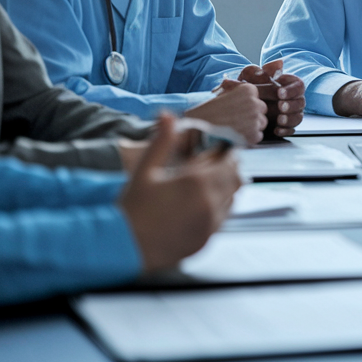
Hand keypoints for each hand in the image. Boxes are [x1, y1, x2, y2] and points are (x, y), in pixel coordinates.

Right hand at [119, 113, 243, 273]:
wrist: (125, 247)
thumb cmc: (132, 207)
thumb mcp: (144, 170)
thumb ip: (161, 141)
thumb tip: (167, 115)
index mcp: (197, 183)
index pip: (229, 162)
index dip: (226, 153)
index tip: (217, 149)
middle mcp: (210, 204)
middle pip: (236, 180)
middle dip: (228, 169)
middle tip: (213, 165)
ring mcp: (210, 224)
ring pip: (232, 199)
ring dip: (224, 188)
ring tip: (204, 184)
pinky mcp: (206, 240)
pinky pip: (222, 219)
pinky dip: (217, 207)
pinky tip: (198, 205)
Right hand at [186, 80, 266, 144]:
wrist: (198, 130)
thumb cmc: (207, 112)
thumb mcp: (221, 93)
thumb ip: (234, 88)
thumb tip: (238, 84)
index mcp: (248, 90)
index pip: (256, 96)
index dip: (246, 104)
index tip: (235, 108)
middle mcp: (254, 103)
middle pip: (262, 109)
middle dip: (252, 115)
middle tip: (236, 120)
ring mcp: (255, 119)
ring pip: (262, 123)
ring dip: (252, 126)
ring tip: (235, 128)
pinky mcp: (254, 135)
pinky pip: (259, 136)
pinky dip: (250, 138)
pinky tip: (236, 136)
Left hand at [238, 60, 306, 135]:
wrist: (241, 103)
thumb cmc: (248, 86)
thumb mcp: (250, 76)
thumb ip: (263, 69)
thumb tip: (279, 63)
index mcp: (288, 84)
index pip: (299, 86)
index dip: (291, 90)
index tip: (280, 93)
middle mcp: (293, 99)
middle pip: (301, 102)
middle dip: (292, 105)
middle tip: (281, 107)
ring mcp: (290, 113)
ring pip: (299, 117)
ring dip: (290, 119)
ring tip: (279, 120)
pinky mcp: (286, 125)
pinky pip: (291, 129)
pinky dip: (285, 130)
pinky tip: (277, 129)